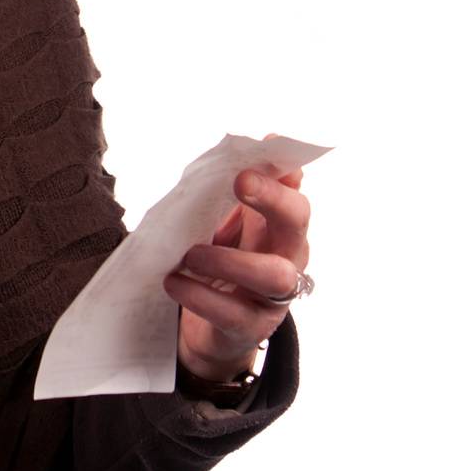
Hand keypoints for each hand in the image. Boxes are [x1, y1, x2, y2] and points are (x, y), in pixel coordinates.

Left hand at [162, 132, 311, 382]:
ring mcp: (272, 296)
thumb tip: (253, 143)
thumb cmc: (213, 261)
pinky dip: (200, 295)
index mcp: (275, 226)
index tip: (268, 146)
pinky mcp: (250, 328)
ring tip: (190, 254)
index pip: (291, 191)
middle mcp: (285, 256)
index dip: (283, 171)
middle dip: (273, 199)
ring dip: (230, 259)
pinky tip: (173, 281)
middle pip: (297, 224)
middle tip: (239, 182)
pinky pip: (233, 314)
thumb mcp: (218, 222)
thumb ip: (227, 189)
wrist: (205, 327)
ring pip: (274, 275)